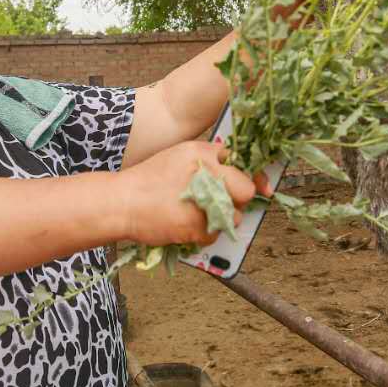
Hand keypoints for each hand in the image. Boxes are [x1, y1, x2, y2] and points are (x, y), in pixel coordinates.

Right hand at [115, 140, 264, 246]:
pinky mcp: (198, 227)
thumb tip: (233, 162)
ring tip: (198, 213)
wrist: (122, 203)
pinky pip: (216, 234)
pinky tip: (188, 224)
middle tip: (219, 201)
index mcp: (204, 153)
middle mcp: (208, 174)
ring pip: (234, 216)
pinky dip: (206, 233)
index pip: (244, 164)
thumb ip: (208, 157)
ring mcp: (205, 202)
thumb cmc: (148, 180)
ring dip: (222, 219)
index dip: (255, 178)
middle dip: (237, 199)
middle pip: (245, 192)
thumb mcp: (179, 154)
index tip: (265, 188)